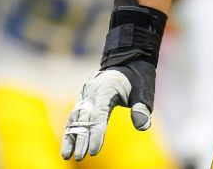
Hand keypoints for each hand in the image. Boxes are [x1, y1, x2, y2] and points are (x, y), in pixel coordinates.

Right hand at [61, 0, 165, 160]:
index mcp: (106, 90)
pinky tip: (68, 144)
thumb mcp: (145, 88)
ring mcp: (86, 95)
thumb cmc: (139, 74)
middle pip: (84, 119)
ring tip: (66, 155)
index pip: (99, 115)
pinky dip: (71, 129)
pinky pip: (75, 116)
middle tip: (79, 157)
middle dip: (81, 139)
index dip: (96, 133)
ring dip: (71, 136)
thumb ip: (142, 107)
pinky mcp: (85, 99)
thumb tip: (143, 126)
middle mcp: (92, 93)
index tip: (94, 150)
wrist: (129, 55)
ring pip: (75, 118)